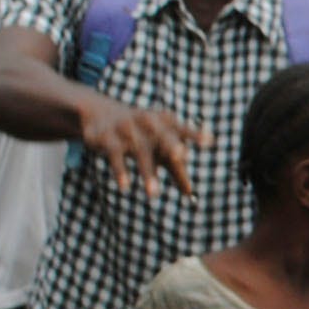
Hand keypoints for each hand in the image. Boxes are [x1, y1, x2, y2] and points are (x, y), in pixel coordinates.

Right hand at [77, 96, 207, 197]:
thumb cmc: (139, 134)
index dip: (195, 134)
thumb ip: (175, 167)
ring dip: (147, 173)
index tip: (209, 140)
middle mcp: (146, 122)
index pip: (182, 129)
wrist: (99, 113)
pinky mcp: (107, 138)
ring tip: (154, 195)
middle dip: (170, 143)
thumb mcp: (157, 147)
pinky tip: (125, 186)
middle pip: (161, 136)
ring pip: (139, 151)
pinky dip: (120, 171)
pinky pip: (115, 156)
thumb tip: (190, 193)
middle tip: (181, 155)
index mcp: (163, 123)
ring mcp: (126, 129)